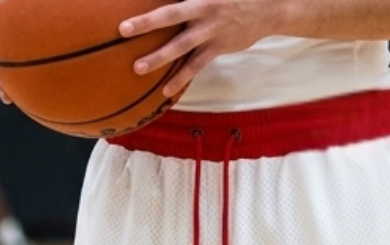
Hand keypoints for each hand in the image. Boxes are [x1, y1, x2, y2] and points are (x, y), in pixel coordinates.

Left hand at [119, 0, 280, 96]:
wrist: (268, 9)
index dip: (153, 4)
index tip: (132, 11)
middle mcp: (203, 13)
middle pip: (170, 18)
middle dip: (146, 24)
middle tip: (122, 31)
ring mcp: (211, 33)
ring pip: (181, 47)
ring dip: (159, 58)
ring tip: (138, 69)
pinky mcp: (217, 49)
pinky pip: (195, 66)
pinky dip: (180, 78)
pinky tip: (165, 90)